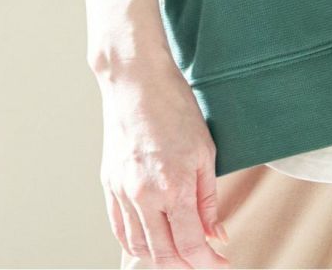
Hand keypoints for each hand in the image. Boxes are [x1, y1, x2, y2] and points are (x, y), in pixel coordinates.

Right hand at [97, 51, 231, 266]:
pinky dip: (137, 244)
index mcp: (173, 188)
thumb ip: (208, 199)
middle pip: (164, 256)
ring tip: (181, 250)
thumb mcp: (204, 151)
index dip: (209, 262)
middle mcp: (144, 197)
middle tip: (204, 258)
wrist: (137, 81)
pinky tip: (152, 240)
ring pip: (140, 248)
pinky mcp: (109, 185)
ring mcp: (123, 193)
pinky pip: (120, 230)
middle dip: (187, 265)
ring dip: (162, 258)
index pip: (191, 246)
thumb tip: (216, 235)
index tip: (223, 264)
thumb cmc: (175, 107)